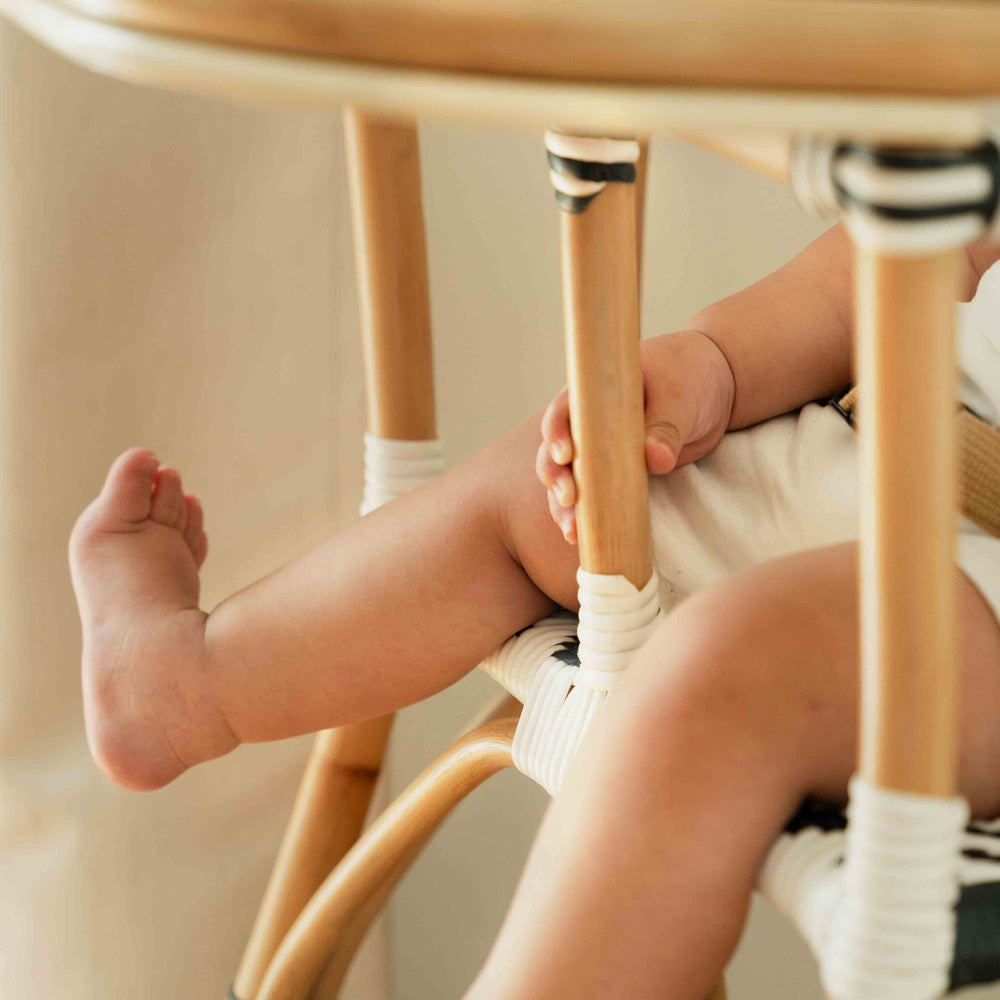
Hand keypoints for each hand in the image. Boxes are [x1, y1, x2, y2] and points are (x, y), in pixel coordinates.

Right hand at [535, 329, 734, 543]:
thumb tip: (655, 459)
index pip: (563, 411)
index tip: (565, 454)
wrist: (713, 388)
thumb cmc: (690, 377)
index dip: (556, 433)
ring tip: (572, 532)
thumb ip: (666, 427)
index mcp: (594, 393)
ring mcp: (599, 452)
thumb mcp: (681, 397)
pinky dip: (586, 517)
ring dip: (564, 506)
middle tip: (567, 500)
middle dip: (555, 477)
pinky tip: (582, 540)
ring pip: (569, 479)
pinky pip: (594, 497)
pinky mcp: (615, 476)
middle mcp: (587, 424)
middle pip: (555, 451)